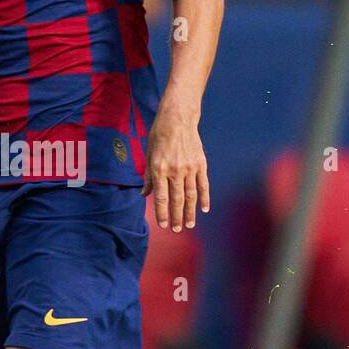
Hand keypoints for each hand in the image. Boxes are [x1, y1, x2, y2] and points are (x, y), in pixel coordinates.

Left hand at [142, 100, 209, 230]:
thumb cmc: (159, 136)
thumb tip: (144, 194)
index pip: (161, 197)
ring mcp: (189, 168)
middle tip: (177, 230)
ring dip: (190, 212)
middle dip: (177, 217)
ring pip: (191, 195)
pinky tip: (204, 209)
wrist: (178, 118)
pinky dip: (204, 198)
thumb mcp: (148, 155)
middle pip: (177, 200)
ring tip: (189, 224)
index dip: (162, 213)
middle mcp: (175, 171)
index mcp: (159, 169)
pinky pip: (203, 184)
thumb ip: (148, 177)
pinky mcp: (200, 164)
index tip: (164, 225)